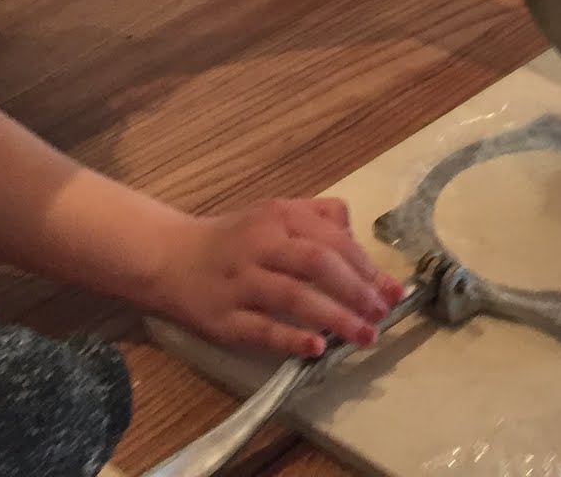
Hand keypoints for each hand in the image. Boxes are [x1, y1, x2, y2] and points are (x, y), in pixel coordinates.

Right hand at [146, 199, 403, 358]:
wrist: (168, 257)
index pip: (331, 239)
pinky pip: (261, 328)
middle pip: (317, 263)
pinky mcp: (223, 318)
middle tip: (382, 313)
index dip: (366, 265)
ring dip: (335, 316)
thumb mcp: (273, 214)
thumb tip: (356, 232)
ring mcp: (240, 282)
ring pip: (293, 295)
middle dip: (357, 289)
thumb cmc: (230, 239)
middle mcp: (260, 245)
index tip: (392, 290)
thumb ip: (316, 216)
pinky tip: (318, 346)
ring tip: (364, 335)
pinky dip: (291, 337)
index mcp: (278, 217)